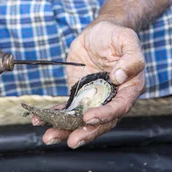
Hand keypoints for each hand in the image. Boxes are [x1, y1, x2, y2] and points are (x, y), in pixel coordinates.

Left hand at [33, 20, 144, 147]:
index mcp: (128, 89)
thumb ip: (131, 58)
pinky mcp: (79, 93)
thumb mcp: (127, 39)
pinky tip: (40, 119)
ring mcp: (94, 98)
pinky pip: (67, 108)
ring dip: (65, 129)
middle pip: (100, 122)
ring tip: (48, 137)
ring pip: (81, 119)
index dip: (104, 115)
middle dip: (85, 132)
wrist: (100, 31)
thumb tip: (119, 77)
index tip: (89, 118)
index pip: (118, 108)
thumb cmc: (116, 35)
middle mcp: (112, 98)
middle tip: (71, 141)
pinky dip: (55, 115)